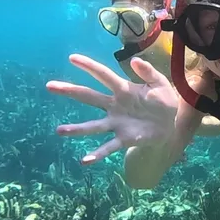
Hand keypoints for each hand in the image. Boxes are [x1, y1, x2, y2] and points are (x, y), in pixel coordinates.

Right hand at [46, 54, 177, 164]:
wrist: (170, 124)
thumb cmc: (163, 101)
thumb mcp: (160, 83)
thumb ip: (148, 72)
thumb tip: (134, 60)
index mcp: (123, 89)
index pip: (103, 75)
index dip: (89, 66)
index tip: (72, 58)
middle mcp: (114, 106)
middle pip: (89, 97)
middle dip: (70, 91)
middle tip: (50, 86)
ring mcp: (116, 123)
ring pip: (93, 126)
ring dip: (77, 129)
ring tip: (59, 131)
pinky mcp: (123, 138)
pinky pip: (108, 147)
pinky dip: (97, 154)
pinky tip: (85, 161)